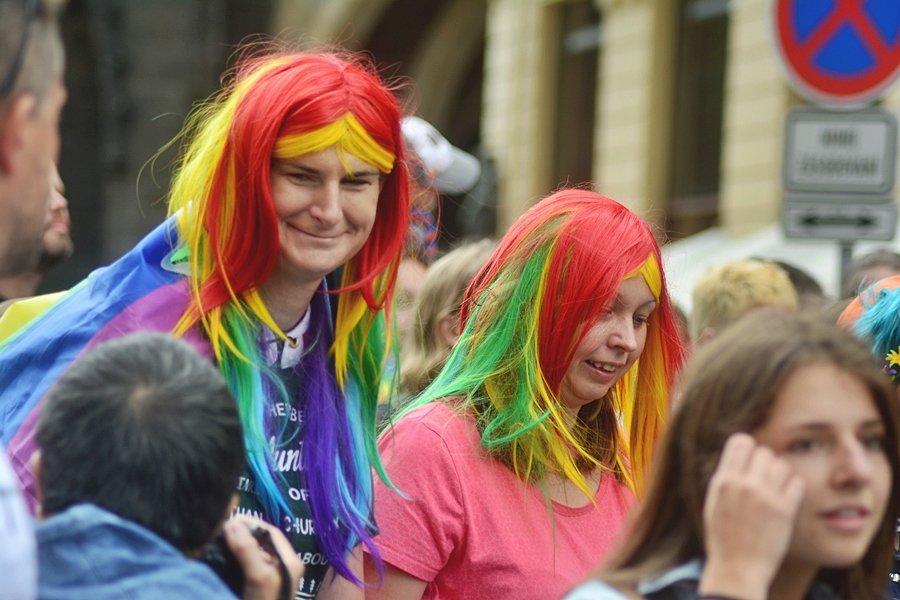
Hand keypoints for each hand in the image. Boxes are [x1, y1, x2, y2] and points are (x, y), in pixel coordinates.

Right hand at [225, 515, 303, 599]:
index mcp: (290, 561)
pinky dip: (235, 560)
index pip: (272, 533)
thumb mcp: (259, 576)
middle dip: (243, 534)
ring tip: (219, 541)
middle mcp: (283, 567)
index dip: (253, 523)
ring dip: (238, 546)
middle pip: (262, 543)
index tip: (232, 519)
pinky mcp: (259, 587)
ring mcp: (271, 578)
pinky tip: (223, 559)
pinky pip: (247, 568)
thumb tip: (232, 523)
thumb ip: (248, 550)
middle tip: (222, 529)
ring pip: (253, 555)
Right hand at [698, 433, 804, 599]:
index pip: (740, 441)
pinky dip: (794, 487)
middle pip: (764, 451)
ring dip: (781, 474)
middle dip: (765, 462)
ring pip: (782, 464)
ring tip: (776, 488)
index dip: (748, 447)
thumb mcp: (714, 501)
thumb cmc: (723, 536)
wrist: (737, 568)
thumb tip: (741, 455)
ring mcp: (766, 497)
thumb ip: (727, 478)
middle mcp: (744, 485)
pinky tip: (787, 497)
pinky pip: (797, 482)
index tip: (750, 459)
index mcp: (723, 481)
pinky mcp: (785, 510)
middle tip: (764, 478)